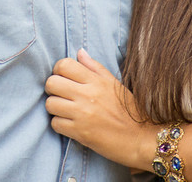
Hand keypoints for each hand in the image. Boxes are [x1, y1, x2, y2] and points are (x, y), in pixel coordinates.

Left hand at [45, 49, 150, 167]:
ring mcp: (82, 114)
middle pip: (52, 83)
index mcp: (96, 81)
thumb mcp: (115, 84)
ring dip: (55, 107)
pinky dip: (59, 124)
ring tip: (65, 110)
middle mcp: (87, 95)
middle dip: (53, 88)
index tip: (64, 78)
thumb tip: (79, 52)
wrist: (141, 138)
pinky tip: (70, 124)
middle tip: (62, 94)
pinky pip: (55, 124)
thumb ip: (95, 67)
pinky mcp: (79, 133)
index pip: (64, 65)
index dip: (59, 70)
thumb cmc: (130, 110)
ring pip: (50, 104)